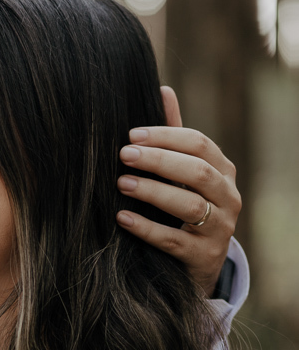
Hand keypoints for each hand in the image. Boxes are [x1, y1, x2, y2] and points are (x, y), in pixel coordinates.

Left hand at [115, 87, 239, 295]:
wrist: (194, 261)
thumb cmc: (182, 203)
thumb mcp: (181, 170)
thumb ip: (172, 134)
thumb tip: (163, 88)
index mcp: (221, 170)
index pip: (198, 144)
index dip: (165, 136)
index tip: (131, 134)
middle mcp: (228, 197)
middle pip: (197, 172)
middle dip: (159, 161)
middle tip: (124, 155)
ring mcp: (220, 229)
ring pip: (190, 206)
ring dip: (153, 192)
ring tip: (121, 183)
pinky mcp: (204, 257)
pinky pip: (175, 240)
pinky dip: (147, 228)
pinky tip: (122, 217)